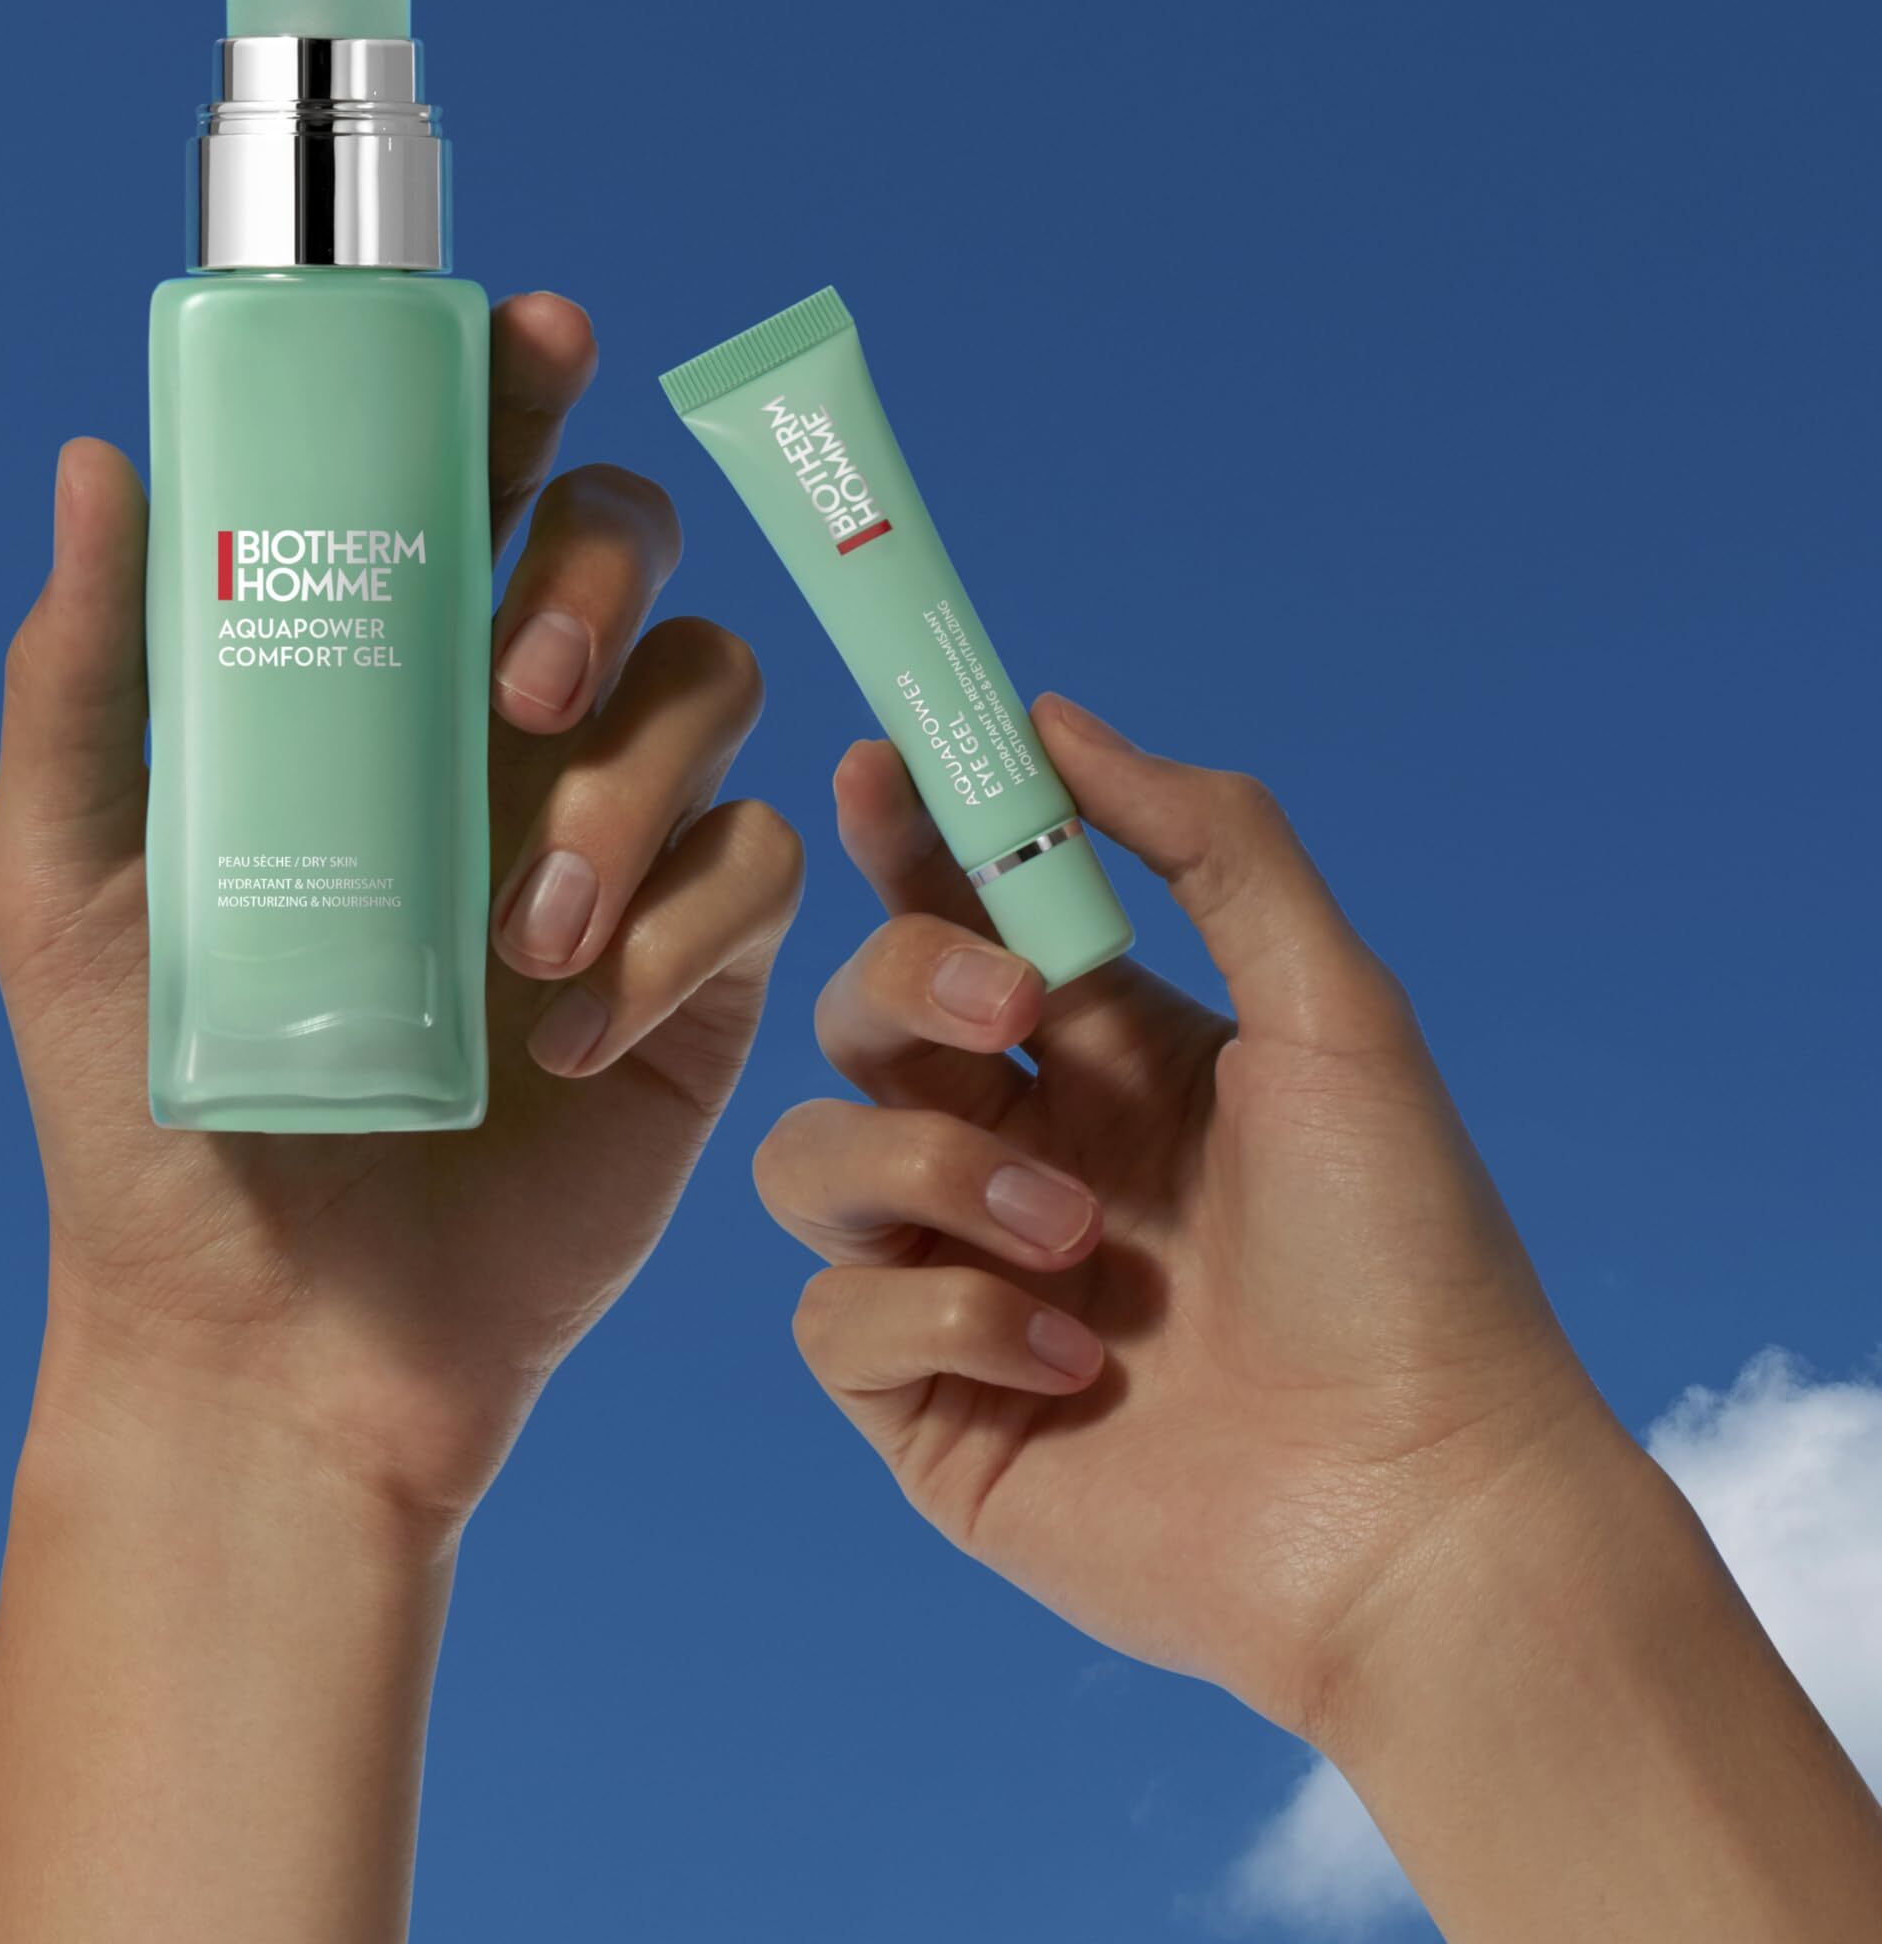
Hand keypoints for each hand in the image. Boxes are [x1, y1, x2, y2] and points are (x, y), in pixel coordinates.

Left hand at [0, 292, 802, 1527]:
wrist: (272, 1344)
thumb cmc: (145, 1110)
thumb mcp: (70, 881)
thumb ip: (84, 675)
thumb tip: (100, 455)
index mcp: (373, 689)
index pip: (466, 486)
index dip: (516, 388)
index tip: (536, 338)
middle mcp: (511, 740)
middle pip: (628, 547)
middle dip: (601, 571)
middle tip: (525, 688)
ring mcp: (615, 848)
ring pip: (716, 692)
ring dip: (636, 786)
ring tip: (520, 938)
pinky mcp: (698, 973)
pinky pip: (758, 877)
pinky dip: (675, 938)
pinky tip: (562, 1046)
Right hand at [756, 697, 1881, 1940]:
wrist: (1422, 1515)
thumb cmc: (1406, 1259)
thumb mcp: (1336, 1012)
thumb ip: (1210, 844)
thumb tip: (1057, 718)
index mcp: (1099, 1057)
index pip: (954, 915)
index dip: (903, 840)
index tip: (879, 769)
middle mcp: (1016, 1152)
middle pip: (856, 1017)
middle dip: (906, 987)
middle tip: (1013, 1020)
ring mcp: (960, 1278)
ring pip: (811, 1157)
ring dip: (931, 1171)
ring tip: (1075, 1242)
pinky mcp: (926, 1404)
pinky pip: (836, 1314)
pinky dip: (943, 1316)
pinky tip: (1072, 1366)